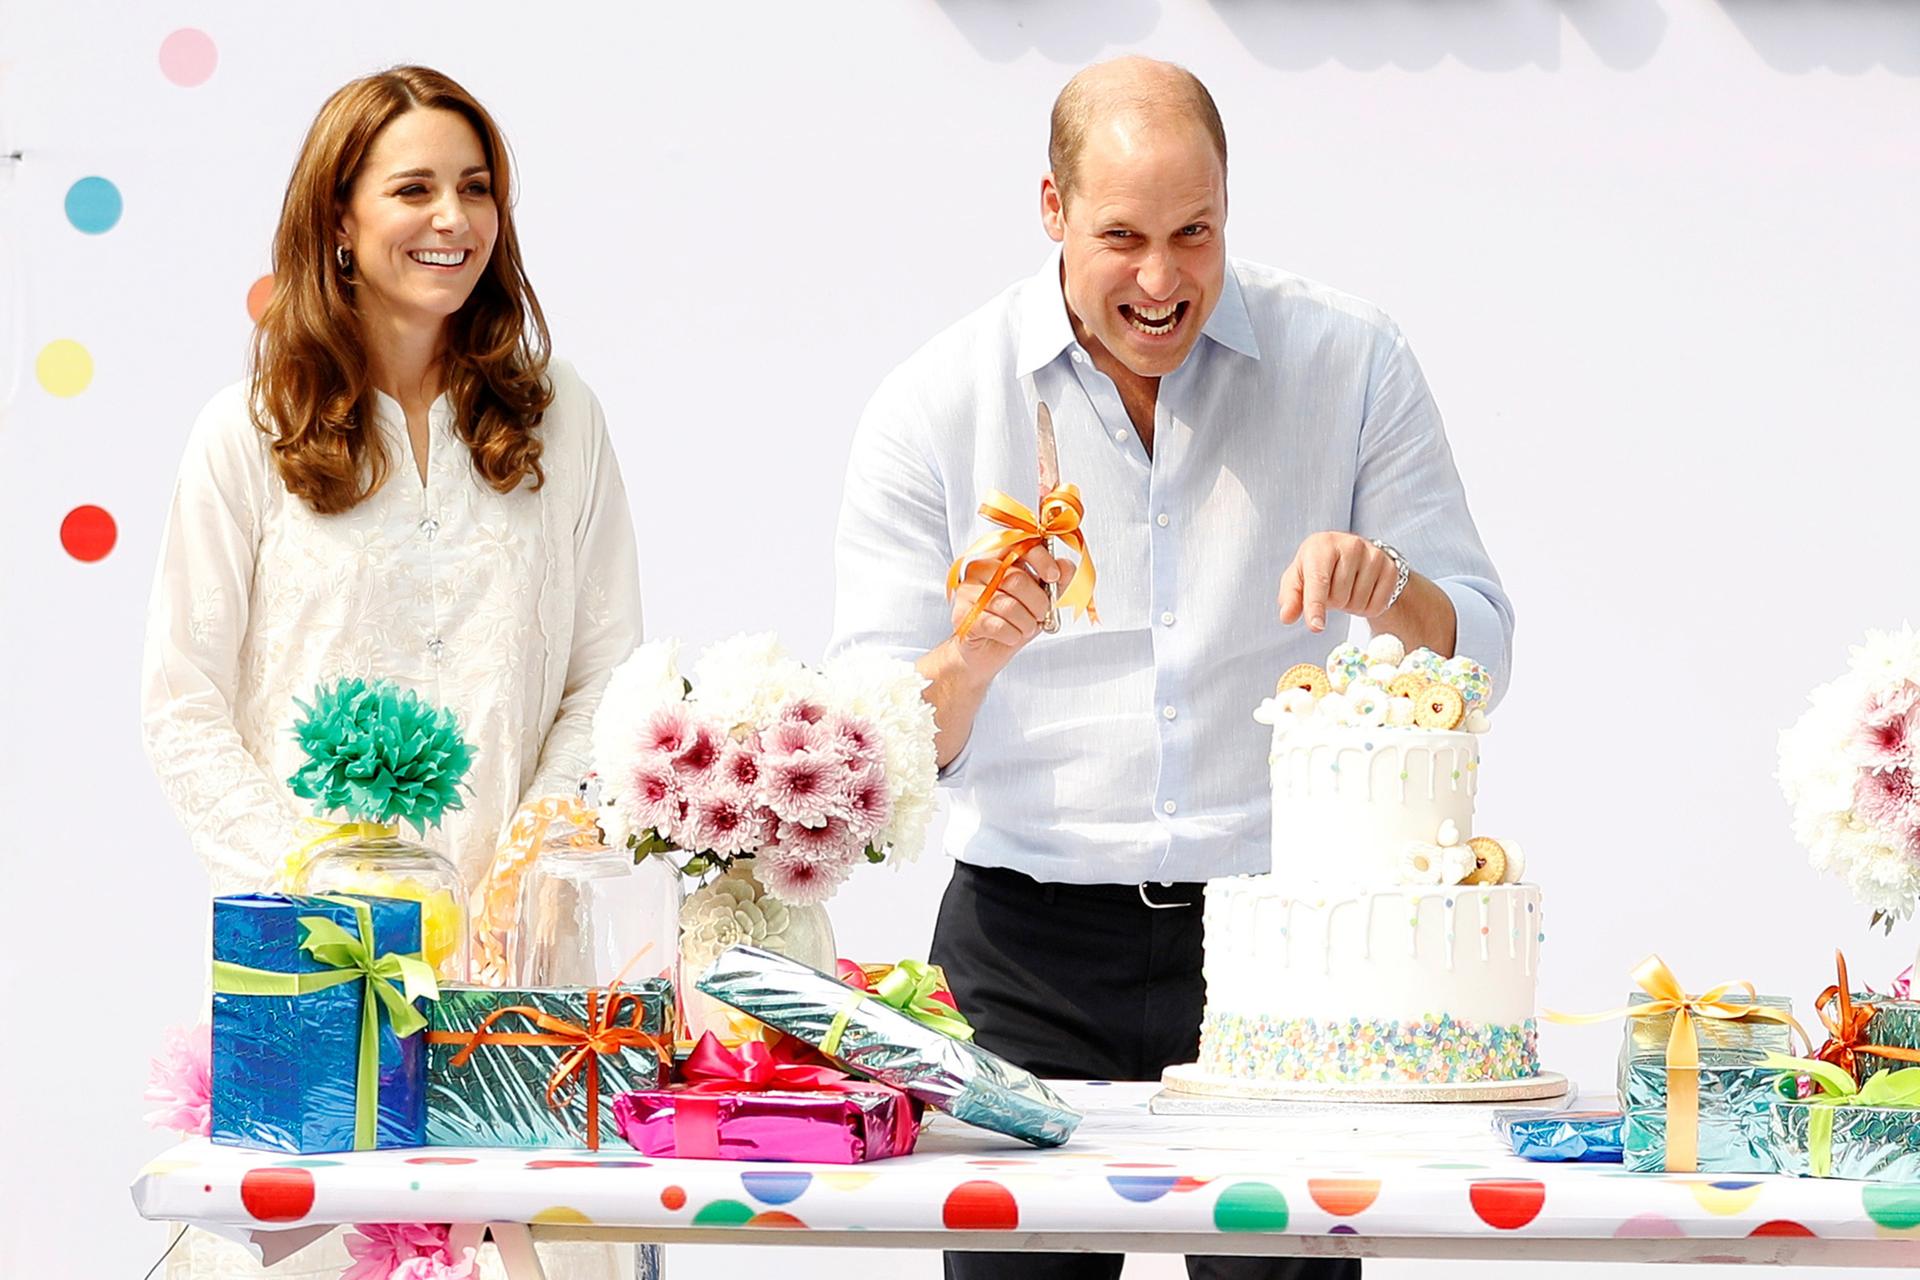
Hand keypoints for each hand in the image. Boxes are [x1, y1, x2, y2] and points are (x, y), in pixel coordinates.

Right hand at [949, 544, 1076, 677]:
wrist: (985, 651)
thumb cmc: (1011, 621)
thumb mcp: (1039, 599)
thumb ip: (1055, 582)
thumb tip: (1066, 567)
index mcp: (999, 557)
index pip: (1021, 546)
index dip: (1042, 560)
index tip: (1054, 577)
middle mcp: (980, 569)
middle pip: (1016, 579)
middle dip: (1038, 603)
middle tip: (1041, 615)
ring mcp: (968, 591)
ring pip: (1007, 605)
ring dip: (1026, 623)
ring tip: (1025, 628)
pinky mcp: (963, 615)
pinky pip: (996, 625)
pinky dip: (1012, 635)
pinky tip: (1011, 636)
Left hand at [1278, 532, 1398, 632]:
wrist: (1353, 557)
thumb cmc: (1319, 569)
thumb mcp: (1299, 579)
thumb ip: (1290, 598)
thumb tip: (1286, 616)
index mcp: (1322, 545)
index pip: (1318, 580)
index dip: (1315, 606)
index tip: (1316, 627)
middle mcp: (1351, 545)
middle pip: (1339, 596)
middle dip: (1332, 603)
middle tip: (1332, 590)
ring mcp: (1374, 555)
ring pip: (1358, 603)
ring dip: (1349, 606)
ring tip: (1347, 589)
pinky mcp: (1391, 568)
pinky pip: (1377, 605)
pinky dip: (1367, 608)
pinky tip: (1362, 592)